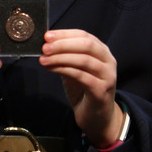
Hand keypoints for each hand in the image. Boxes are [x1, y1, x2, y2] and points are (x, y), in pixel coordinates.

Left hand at [39, 29, 121, 147]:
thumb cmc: (84, 90)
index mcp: (102, 52)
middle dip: (63, 44)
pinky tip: (52, 69)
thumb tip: (46, 46)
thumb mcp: (74, 69)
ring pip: (84, 60)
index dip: (64, 34)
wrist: (96, 117)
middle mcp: (108, 61)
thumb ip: (64, 57)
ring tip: (44, 59)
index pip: (84, 35)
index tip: (47, 36)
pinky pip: (81, 76)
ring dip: (60, 57)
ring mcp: (107, 76)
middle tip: (45, 47)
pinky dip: (64, 70)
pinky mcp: (101, 90)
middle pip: (86, 45)